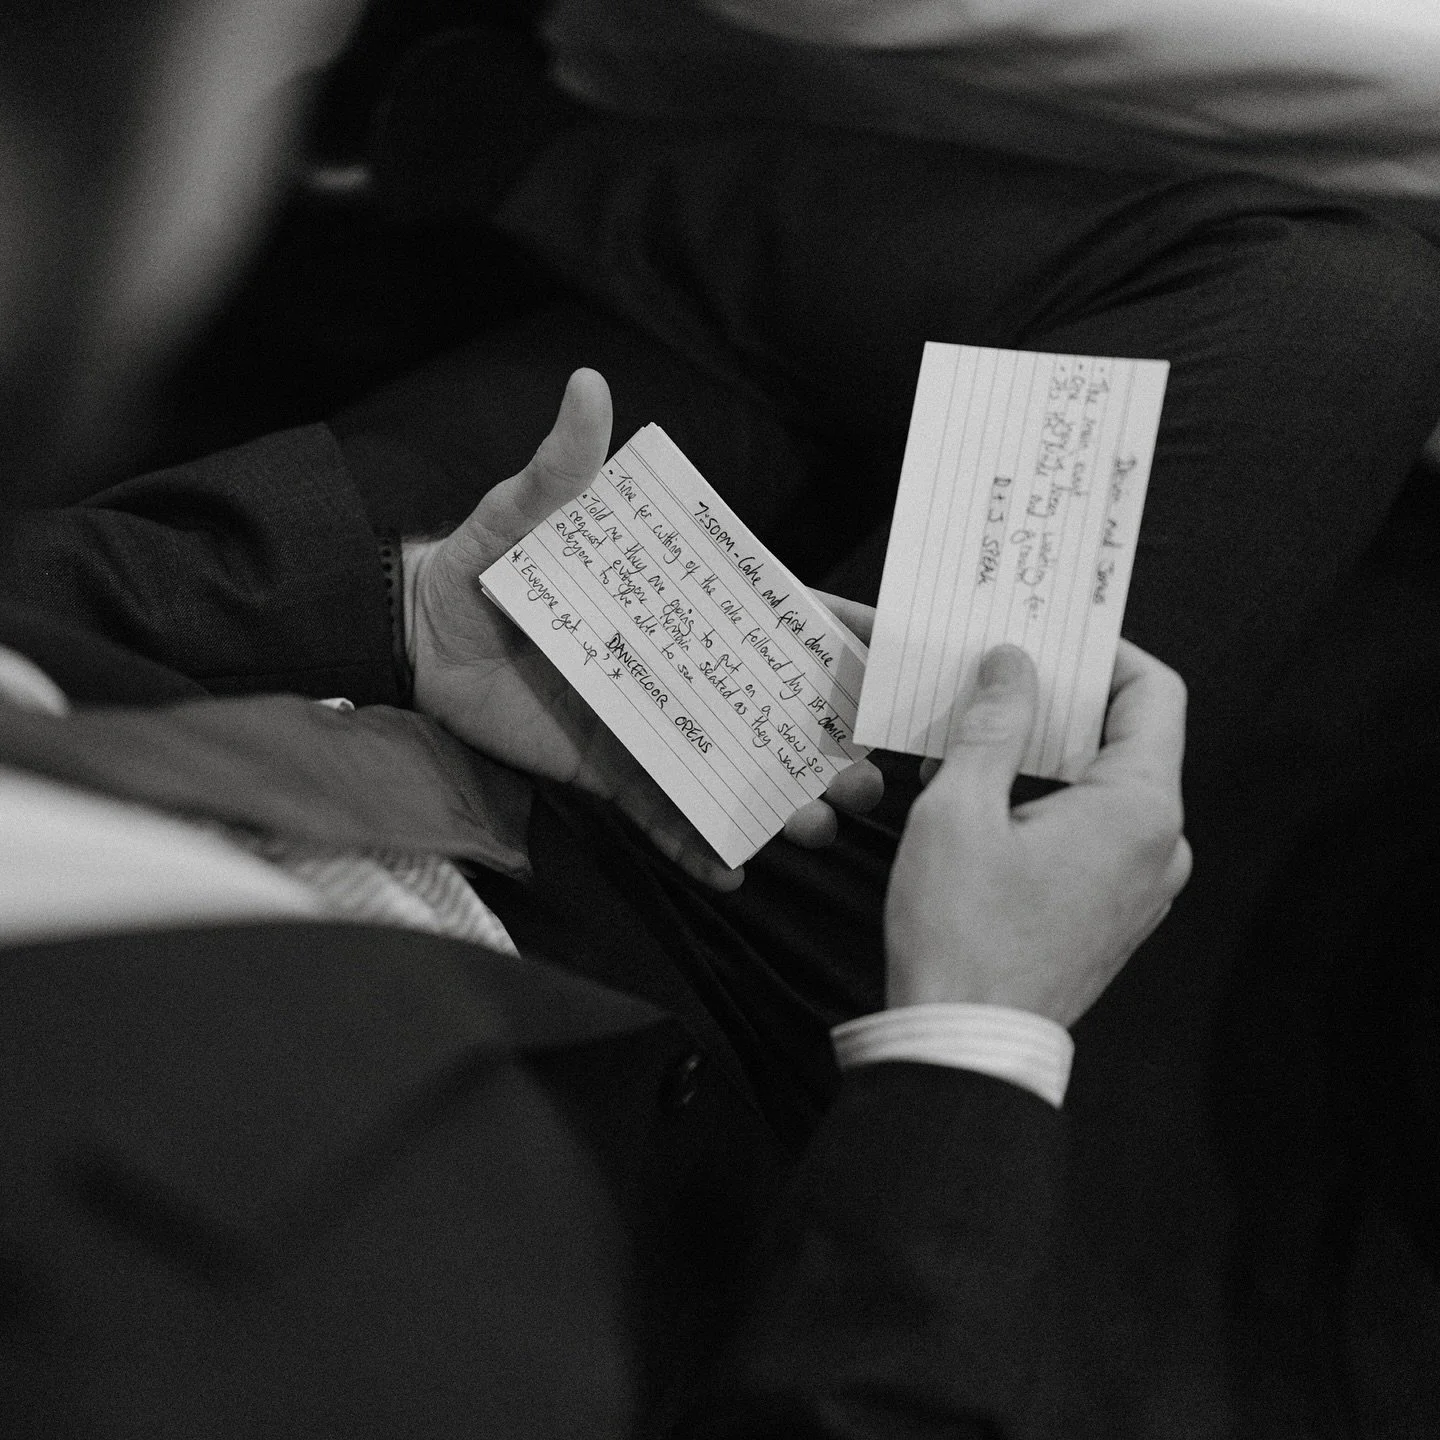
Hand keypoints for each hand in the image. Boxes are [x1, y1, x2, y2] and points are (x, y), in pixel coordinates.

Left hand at [404, 368, 880, 888]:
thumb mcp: (524, 513)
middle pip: (770, 710)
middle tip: (865, 776)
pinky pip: (658, 813)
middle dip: (826, 744)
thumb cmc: (480, 565)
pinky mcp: (608, 769)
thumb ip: (563, 466)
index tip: (898, 665)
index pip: (772, 621)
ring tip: (814, 830)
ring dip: (776, 803)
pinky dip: (692, 846)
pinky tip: (729, 873)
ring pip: (728, 771)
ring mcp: (648, 725)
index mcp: (677, 609)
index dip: (839, 642)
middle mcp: (677, 670)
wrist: (416, 638)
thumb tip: (588, 386)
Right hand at [884, 640, 1191, 1025]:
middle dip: (1062, 702)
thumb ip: (993, 725)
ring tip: (972, 743)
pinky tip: (984, 803)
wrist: (964, 1045)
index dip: (1104, 651)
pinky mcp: (1113, 913)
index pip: (1154, 693)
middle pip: (1129, 738)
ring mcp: (1142, 885)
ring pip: (1106, 787)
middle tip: (997, 677)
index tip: (1049, 635)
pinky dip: (1050, 802)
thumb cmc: (960, 932)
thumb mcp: (960, 810)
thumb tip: (1011, 663)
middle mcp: (1160, 846)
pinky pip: (1095, 832)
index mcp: (1139, 810)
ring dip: (1046, 755)